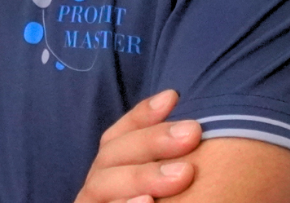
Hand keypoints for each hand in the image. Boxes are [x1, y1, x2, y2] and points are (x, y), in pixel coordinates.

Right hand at [75, 90, 200, 202]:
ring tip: (182, 173)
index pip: (118, 136)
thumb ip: (170, 158)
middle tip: (192, 133)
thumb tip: (188, 122)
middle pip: (112, 154)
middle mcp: (96, 186)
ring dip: (142, 175)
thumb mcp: (163, 175)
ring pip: (102, 183)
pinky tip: (148, 202)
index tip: (173, 97)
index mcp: (110, 171)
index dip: (143, 114)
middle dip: (153, 140)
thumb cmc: (163, 197)